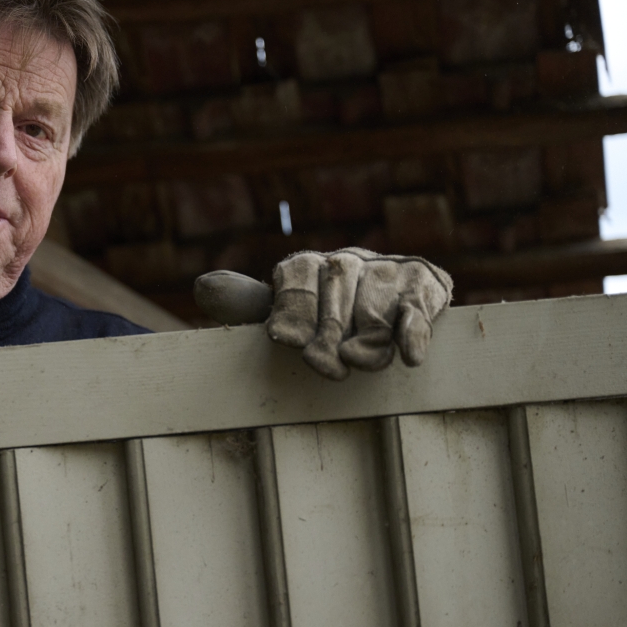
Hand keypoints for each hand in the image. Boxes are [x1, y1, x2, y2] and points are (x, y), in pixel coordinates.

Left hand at [194, 249, 452, 380]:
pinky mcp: (422, 284)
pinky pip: (419, 305)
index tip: (286, 342)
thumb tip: (204, 286)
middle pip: (335, 295)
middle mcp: (345, 260)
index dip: (292, 313)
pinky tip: (411, 355)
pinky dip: (415, 331)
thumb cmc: (317, 318)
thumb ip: (247, 303)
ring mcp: (385, 270)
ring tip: (357, 361)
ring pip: (376, 306)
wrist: (381, 305)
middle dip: (329, 333)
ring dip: (370, 338)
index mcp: (304, 265)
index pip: (294, 282)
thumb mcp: (279, 312)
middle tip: (326, 366)